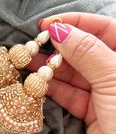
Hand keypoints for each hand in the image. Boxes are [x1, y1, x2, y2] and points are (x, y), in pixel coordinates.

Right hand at [27, 13, 115, 133]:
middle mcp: (112, 71)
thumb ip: (86, 51)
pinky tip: (35, 82)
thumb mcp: (113, 77)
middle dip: (57, 48)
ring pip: (71, 74)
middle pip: (81, 51)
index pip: (100, 28)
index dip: (74, 23)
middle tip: (31, 46)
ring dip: (49, 68)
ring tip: (26, 63)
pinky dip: (51, 89)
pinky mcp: (88, 111)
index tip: (47, 24)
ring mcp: (100, 92)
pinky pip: (66, 95)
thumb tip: (59, 29)